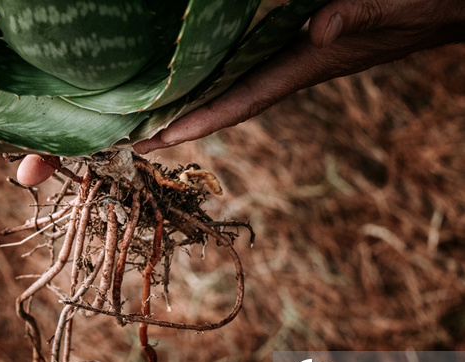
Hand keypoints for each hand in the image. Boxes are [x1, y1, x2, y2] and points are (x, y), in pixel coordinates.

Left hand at [133, 0, 464, 153]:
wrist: (444, 4)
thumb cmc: (419, 4)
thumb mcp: (384, 5)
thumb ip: (351, 16)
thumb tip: (316, 30)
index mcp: (304, 67)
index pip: (239, 102)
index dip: (197, 122)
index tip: (156, 141)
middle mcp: (291, 68)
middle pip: (224, 103)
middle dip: (180, 123)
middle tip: (133, 139)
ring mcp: (293, 56)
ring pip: (231, 85)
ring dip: (191, 103)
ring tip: (150, 115)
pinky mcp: (299, 41)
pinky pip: (246, 63)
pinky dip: (216, 74)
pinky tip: (196, 74)